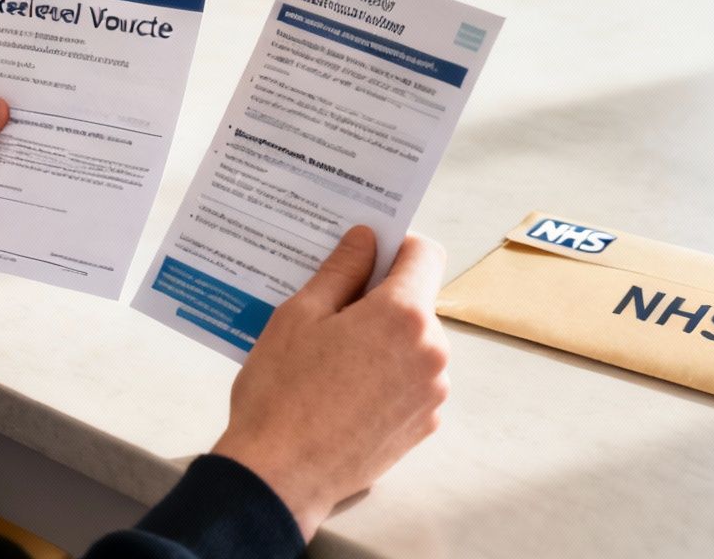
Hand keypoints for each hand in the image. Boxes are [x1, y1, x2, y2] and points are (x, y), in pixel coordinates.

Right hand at [210, 228, 449, 539]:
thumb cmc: (282, 393)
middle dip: (380, 298)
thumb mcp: (299, 315)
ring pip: (413, 342)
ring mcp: (432, 393)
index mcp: (403, 315)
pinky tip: (342, 391)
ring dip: (382, 340)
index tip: (363, 255)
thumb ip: (341, 270)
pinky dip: (385, 376)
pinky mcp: (424, 425)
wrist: (281, 475)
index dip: (393, 245)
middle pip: (416, 301)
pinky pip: (411, 381)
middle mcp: (431, 352)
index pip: (422, 253)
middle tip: (329, 312)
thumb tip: (364, 239)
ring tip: (330, 359)